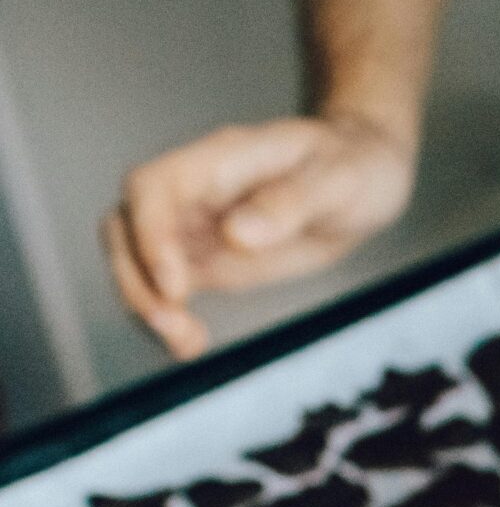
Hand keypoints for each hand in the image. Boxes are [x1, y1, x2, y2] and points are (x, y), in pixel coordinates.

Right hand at [103, 111, 416, 358]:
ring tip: (187, 344)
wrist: (366, 175)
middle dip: (137, 280)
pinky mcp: (209, 260)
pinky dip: (170, 318)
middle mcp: (195, 192)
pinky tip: (191, 345)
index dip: (151, 235)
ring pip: (138, 261)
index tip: (177, 286)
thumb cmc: (350, 165)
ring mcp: (197, 226)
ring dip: (147, 305)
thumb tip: (236, 235)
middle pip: (126, 227)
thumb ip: (288, 204)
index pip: (152, 188)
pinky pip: (169, 288)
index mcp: (217, 161)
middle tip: (174, 326)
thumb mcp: (336, 180)